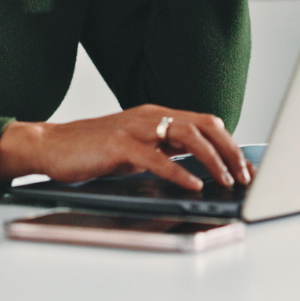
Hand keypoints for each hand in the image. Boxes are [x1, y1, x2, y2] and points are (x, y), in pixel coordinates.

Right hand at [0, 104, 252, 190]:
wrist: (54, 145)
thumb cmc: (94, 150)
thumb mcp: (137, 147)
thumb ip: (164, 150)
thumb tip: (197, 165)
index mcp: (156, 115)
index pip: (205, 123)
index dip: (229, 145)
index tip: (246, 168)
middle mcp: (150, 116)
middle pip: (204, 125)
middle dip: (230, 151)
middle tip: (245, 176)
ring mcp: (135, 128)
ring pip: (186, 136)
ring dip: (212, 159)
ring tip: (226, 180)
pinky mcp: (120, 145)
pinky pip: (156, 158)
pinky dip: (178, 172)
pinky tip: (192, 185)